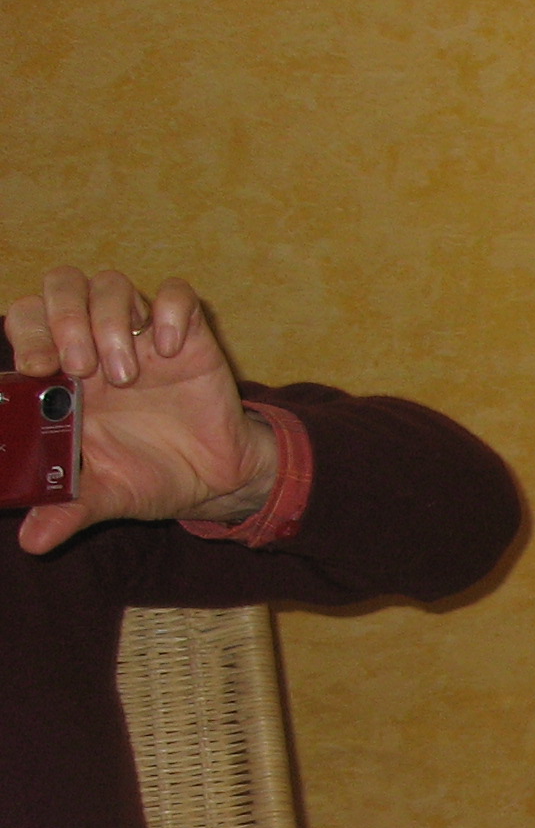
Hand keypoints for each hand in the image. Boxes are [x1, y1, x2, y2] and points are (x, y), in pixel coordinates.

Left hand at [5, 267, 278, 552]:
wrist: (215, 480)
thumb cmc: (150, 476)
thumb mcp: (106, 495)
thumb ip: (67, 508)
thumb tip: (34, 542)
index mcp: (64, 371)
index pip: (27, 319)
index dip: (28, 333)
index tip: (40, 369)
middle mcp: (97, 342)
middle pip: (63, 286)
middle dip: (67, 319)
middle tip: (84, 369)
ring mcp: (142, 336)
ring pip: (112, 285)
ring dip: (110, 322)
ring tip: (129, 374)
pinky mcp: (189, 335)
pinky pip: (177, 295)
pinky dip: (170, 312)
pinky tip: (170, 349)